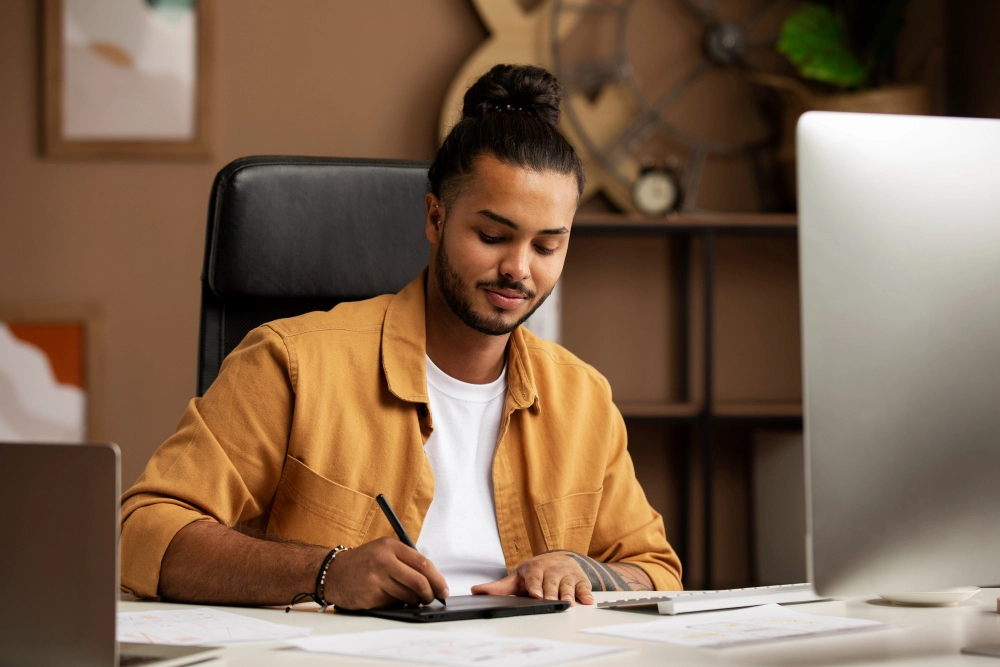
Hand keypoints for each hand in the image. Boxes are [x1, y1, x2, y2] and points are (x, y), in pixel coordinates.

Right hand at [326, 536, 448, 609]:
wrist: (332, 573)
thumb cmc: (362, 563)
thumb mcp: (383, 551)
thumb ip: (406, 560)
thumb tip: (433, 580)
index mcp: (390, 546)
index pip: (423, 563)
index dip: (437, 578)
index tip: (443, 588)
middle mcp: (383, 560)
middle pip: (419, 581)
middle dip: (430, 594)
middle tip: (432, 598)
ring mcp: (376, 578)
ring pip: (408, 595)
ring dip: (414, 600)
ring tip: (409, 598)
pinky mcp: (370, 595)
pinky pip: (394, 604)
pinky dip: (397, 604)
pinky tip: (390, 598)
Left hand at [470, 552, 594, 605]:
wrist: (559, 560)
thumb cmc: (535, 573)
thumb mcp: (517, 578)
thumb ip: (498, 587)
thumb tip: (475, 591)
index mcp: (534, 569)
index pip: (534, 578)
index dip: (535, 586)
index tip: (535, 594)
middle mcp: (551, 570)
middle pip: (551, 583)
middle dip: (551, 592)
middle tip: (551, 601)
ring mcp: (566, 574)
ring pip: (567, 585)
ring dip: (568, 593)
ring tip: (568, 602)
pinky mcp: (580, 580)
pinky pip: (584, 587)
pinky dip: (586, 593)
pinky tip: (587, 600)